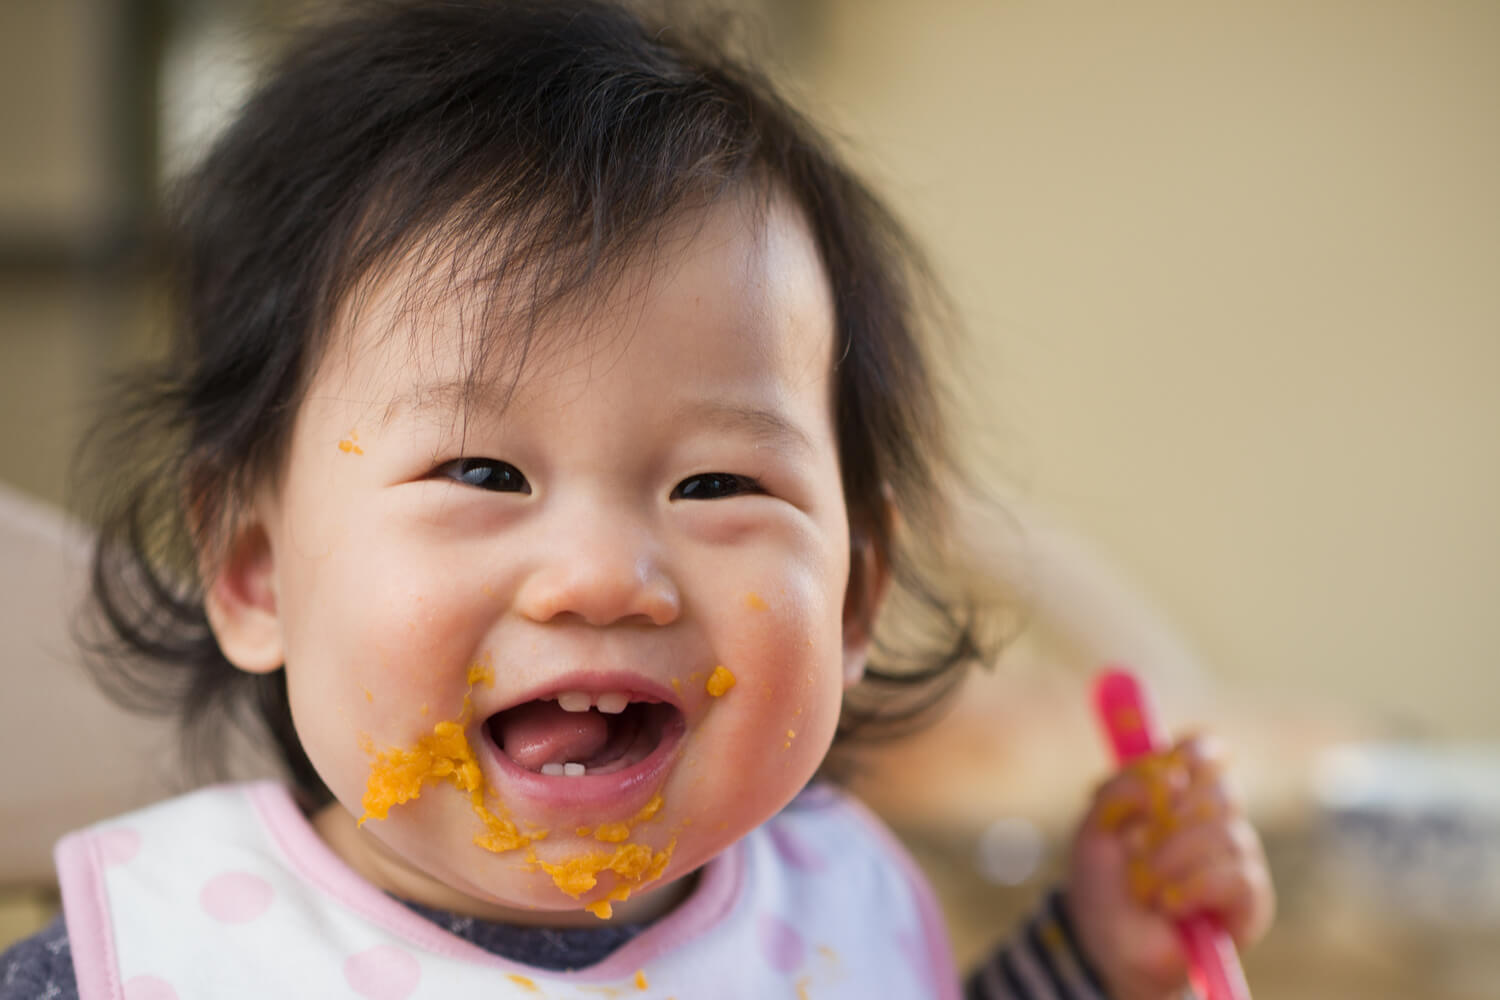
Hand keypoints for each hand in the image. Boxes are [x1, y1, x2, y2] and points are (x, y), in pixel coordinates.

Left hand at [1063, 734, 1274, 999]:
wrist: (1107, 945)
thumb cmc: (1103, 882)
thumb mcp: (1094, 829)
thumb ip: (1120, 791)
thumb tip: (1167, 778)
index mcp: (1180, 792)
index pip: (1207, 751)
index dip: (1197, 752)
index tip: (1172, 771)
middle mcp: (1214, 819)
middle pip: (1221, 789)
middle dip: (1173, 816)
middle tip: (1137, 844)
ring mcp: (1236, 858)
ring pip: (1226, 834)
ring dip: (1174, 859)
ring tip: (1145, 886)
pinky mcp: (1250, 900)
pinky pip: (1239, 877)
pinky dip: (1196, 888)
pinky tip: (1169, 904)